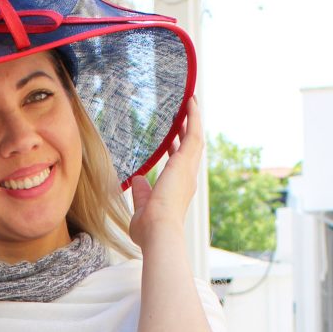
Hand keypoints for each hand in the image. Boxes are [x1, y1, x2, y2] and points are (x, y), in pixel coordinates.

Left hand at [129, 97, 202, 249]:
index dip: (177, 150)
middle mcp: (187, 178)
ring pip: (195, 138)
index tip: (173, 139)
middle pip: (191, 149)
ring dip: (193, 119)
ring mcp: (188, 169)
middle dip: (188, 131)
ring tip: (190, 102)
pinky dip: (193, 117)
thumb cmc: (149, 227)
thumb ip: (141, 192)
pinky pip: (193, 133)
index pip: (180, 165)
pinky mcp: (185, 161)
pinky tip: (190, 102)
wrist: (158, 229)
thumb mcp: (142, 206)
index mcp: (178, 189)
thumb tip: (137, 179)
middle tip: (185, 114)